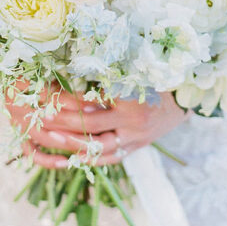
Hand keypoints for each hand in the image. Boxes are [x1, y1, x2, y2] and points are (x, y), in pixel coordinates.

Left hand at [6, 85, 186, 169]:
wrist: (186, 96)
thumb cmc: (158, 76)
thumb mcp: (135, 69)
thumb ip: (108, 71)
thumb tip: (74, 66)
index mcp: (131, 97)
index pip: (93, 100)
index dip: (69, 98)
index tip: (48, 92)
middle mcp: (132, 121)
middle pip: (90, 125)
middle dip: (63, 121)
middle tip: (40, 116)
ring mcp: (134, 139)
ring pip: (98, 147)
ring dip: (71, 143)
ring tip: (48, 137)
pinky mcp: (135, 148)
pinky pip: (109, 158)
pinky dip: (89, 159)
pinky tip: (70, 158)